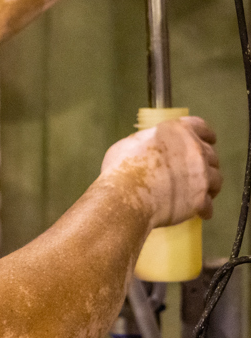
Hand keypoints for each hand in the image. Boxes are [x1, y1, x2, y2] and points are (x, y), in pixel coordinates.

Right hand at [100, 117, 221, 227]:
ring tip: (196, 191)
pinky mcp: (200, 198)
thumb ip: (147, 142)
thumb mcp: (130, 143)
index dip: (203, 134)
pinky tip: (198, 211)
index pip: (200, 127)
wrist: (125, 194)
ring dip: (207, 184)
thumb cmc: (121, 169)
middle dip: (204, 162)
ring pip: (216, 178)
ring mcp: (200, 175)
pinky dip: (203, 208)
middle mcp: (194, 150)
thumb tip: (147, 147)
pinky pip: (209, 204)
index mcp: (176, 131)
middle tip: (194, 171)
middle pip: (210, 154)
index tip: (205, 139)